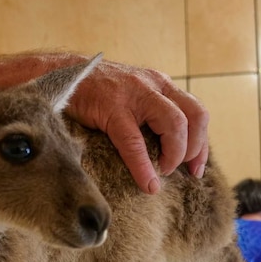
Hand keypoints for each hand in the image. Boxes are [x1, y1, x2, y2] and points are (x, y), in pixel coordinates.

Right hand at [67, 59, 209, 193]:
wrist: (59, 76)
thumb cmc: (96, 95)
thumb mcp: (133, 97)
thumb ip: (151, 114)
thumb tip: (167, 150)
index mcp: (161, 85)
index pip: (197, 113)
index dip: (201, 145)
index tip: (196, 169)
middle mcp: (154, 86)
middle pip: (195, 116)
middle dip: (194, 149)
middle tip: (183, 172)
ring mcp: (135, 95)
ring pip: (175, 125)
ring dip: (175, 155)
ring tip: (162, 172)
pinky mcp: (112, 108)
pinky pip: (135, 142)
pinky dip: (144, 168)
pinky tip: (148, 185)